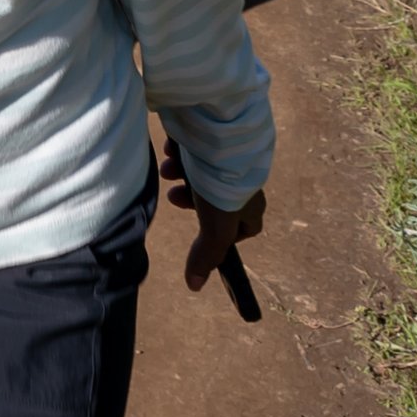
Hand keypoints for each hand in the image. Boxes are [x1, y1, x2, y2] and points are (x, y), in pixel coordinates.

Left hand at [161, 139, 265, 293]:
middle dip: (189, 199)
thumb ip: (207, 254)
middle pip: (214, 199)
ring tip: (167, 169)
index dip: (225, 235)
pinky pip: (192, 148)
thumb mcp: (216, 225)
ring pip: (199, 173)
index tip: (203, 231)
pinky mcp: (210, 137)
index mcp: (249, 203)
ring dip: (179, 174)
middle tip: (174, 195)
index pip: (246, 227)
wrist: (222, 130)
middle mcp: (240, 180)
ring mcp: (225, 157)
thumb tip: (195, 286)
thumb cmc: (224, 183)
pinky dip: (179, 150)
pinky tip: (171, 147)